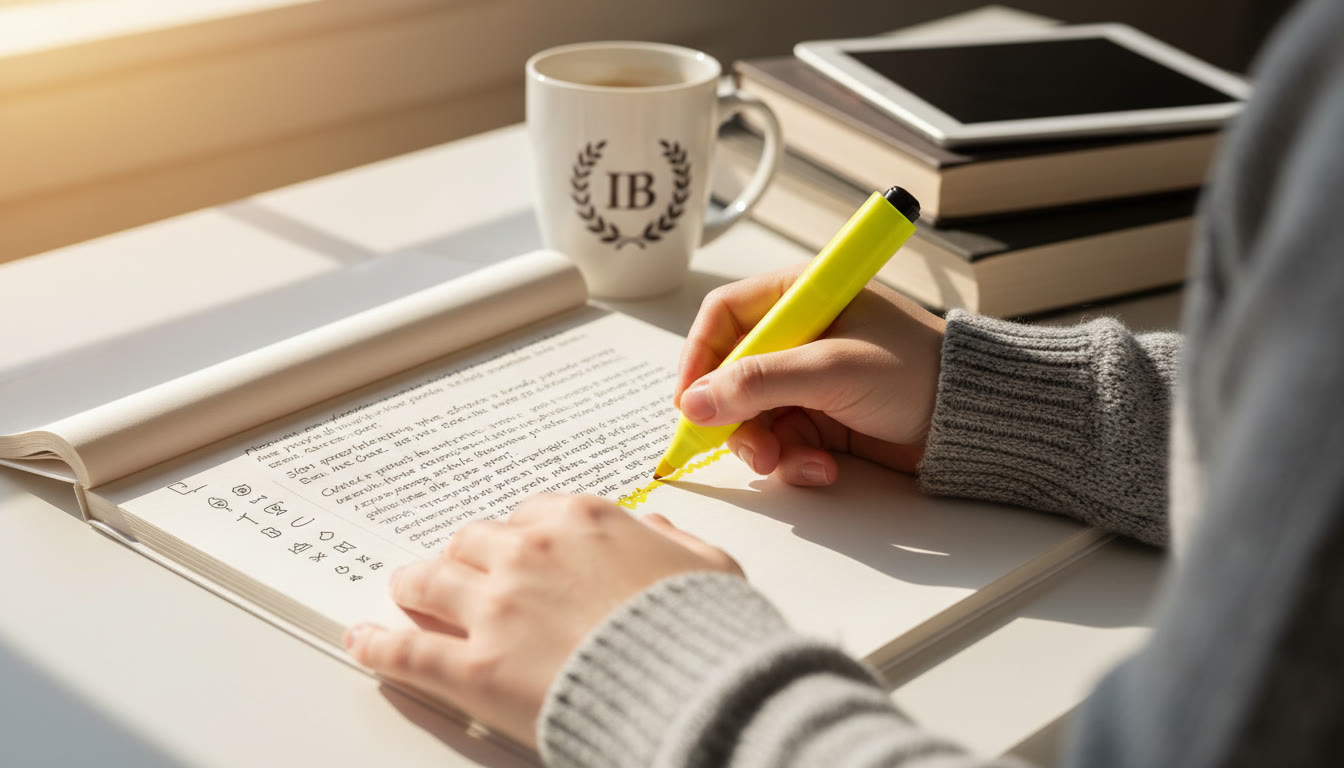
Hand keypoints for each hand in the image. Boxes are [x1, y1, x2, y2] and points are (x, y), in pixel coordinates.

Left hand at [344, 494, 741, 747]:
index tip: (512, 545)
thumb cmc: (704, 631)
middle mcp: (530, 553)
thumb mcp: (708, 566)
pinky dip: (378, 646)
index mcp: (585, 522)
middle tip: (454, 569)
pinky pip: (409, 651)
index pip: (529, 515)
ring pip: (429, 582)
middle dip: (461, 556)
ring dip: (413, 586)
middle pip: (471, 542)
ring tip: (403, 592)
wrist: (691, 687)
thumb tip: (658, 531)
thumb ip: (674, 542)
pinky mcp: (475, 668)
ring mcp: (497, 608)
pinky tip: (363, 641)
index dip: (516, 535)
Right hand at [675, 267, 945, 483]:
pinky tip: (823, 469)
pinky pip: (783, 443)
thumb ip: (760, 383)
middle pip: (731, 375)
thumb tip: (695, 403)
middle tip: (747, 448)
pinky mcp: (824, 420)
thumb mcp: (832, 369)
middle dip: (734, 417)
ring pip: (753, 416)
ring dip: (764, 446)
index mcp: (801, 297)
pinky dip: (795, 461)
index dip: (699, 358)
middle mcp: (799, 336)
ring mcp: (809, 381)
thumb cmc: (915, 370)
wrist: (974, 418)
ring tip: (788, 462)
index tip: (689, 402)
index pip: (724, 317)